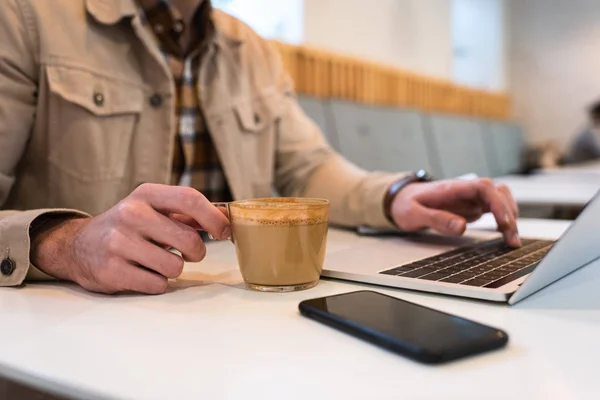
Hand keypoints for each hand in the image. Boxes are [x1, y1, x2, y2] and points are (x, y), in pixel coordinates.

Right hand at [31, 184, 230, 293]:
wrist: (78, 246)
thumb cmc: (129, 227)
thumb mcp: (152, 209)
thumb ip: (187, 212)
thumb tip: (226, 218)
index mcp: (146, 195)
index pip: (190, 199)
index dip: (214, 218)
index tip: (224, 232)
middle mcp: (131, 214)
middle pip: (190, 240)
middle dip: (196, 252)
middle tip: (187, 253)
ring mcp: (118, 243)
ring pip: (175, 267)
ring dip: (173, 269)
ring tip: (156, 261)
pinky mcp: (111, 270)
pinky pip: (157, 285)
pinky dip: (156, 283)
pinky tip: (141, 273)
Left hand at [390, 178, 519, 246]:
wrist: (401, 199)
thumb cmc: (406, 205)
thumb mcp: (413, 214)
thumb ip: (436, 219)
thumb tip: (461, 227)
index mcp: (452, 188)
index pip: (483, 187)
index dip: (497, 203)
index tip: (504, 222)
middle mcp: (465, 190)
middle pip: (498, 193)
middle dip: (509, 214)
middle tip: (511, 240)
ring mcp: (470, 198)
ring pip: (500, 199)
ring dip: (510, 216)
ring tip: (512, 240)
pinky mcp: (472, 206)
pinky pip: (495, 209)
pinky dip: (504, 219)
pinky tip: (506, 235)